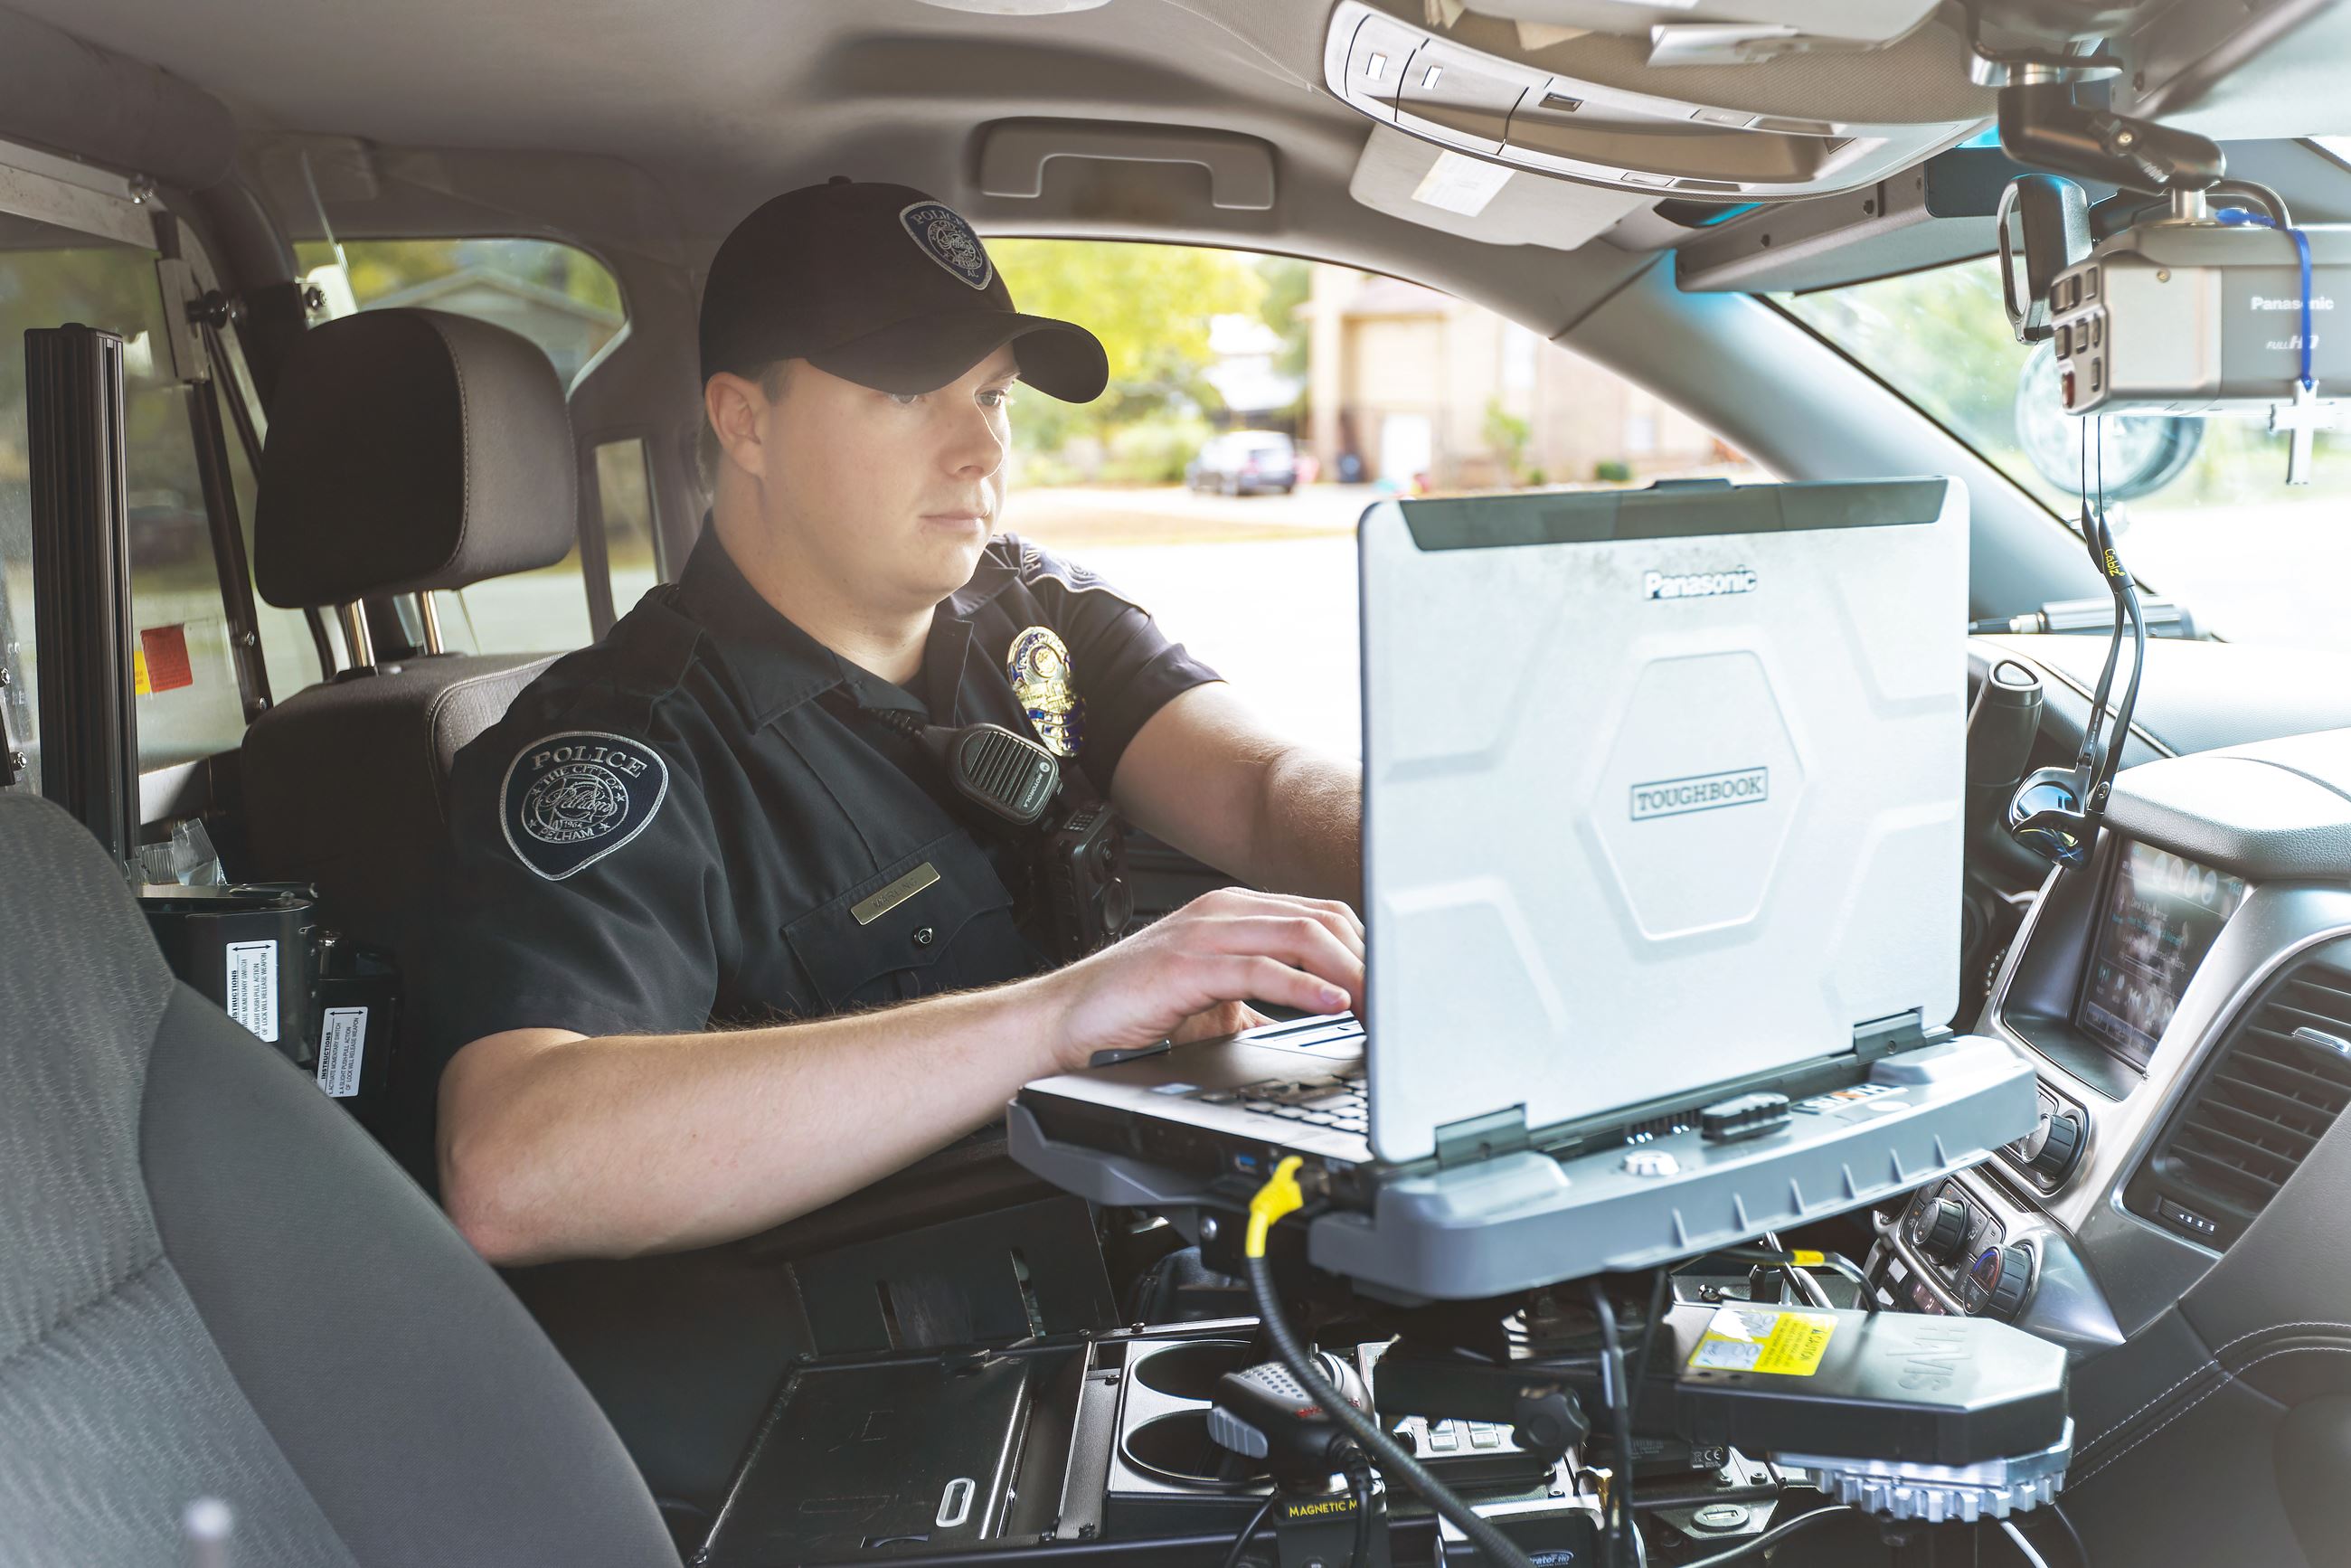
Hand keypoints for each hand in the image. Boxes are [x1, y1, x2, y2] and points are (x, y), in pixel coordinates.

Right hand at [1036, 887, 1364, 1071]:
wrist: (1065, 1023)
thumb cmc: (1133, 1011)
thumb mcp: (1216, 1003)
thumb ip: (1264, 1001)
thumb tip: (1321, 1018)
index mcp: (1236, 914)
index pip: (1323, 915)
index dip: (1369, 950)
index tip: (1396, 990)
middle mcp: (1225, 912)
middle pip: (1323, 919)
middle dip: (1372, 961)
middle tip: (1399, 1004)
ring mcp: (1205, 933)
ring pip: (1301, 935)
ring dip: (1351, 973)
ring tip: (1380, 1008)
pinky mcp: (1186, 964)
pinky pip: (1259, 967)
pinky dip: (1304, 986)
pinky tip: (1332, 1004)